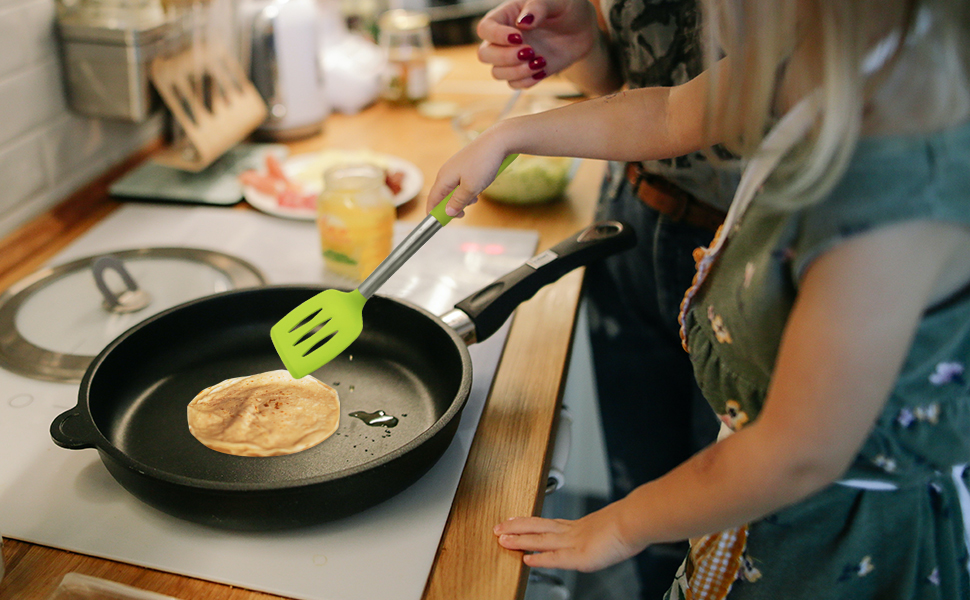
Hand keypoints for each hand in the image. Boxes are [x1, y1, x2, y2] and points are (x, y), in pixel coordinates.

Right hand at [425, 126, 509, 217]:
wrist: (497, 141)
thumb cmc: (483, 163)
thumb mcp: (471, 188)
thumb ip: (458, 201)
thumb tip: (447, 213)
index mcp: (443, 178)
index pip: (432, 200)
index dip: (434, 214)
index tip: (441, 224)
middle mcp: (446, 173)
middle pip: (442, 196)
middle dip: (452, 207)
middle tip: (464, 213)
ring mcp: (455, 168)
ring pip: (453, 190)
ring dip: (462, 199)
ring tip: (475, 199)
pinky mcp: (464, 165)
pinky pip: (461, 183)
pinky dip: (467, 190)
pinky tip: (479, 188)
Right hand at [477, 0, 598, 88]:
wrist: (581, 28)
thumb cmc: (566, 8)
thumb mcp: (556, 1)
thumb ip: (538, 7)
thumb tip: (522, 22)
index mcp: (506, 16)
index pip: (485, 28)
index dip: (496, 36)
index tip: (519, 37)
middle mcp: (504, 39)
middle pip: (485, 55)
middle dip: (505, 57)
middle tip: (530, 51)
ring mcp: (513, 57)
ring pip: (497, 73)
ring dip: (517, 71)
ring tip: (541, 61)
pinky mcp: (524, 72)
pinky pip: (514, 84)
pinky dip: (527, 81)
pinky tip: (543, 69)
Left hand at [493, 503, 644, 571]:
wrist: (636, 520)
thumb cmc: (630, 524)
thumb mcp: (612, 527)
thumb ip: (602, 532)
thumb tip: (606, 534)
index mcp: (578, 526)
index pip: (547, 524)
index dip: (529, 522)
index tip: (514, 520)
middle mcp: (572, 532)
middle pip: (537, 527)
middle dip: (515, 528)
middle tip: (498, 528)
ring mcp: (574, 543)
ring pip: (540, 539)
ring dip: (519, 540)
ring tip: (502, 539)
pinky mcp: (580, 556)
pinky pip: (555, 558)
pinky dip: (539, 558)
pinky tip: (526, 559)